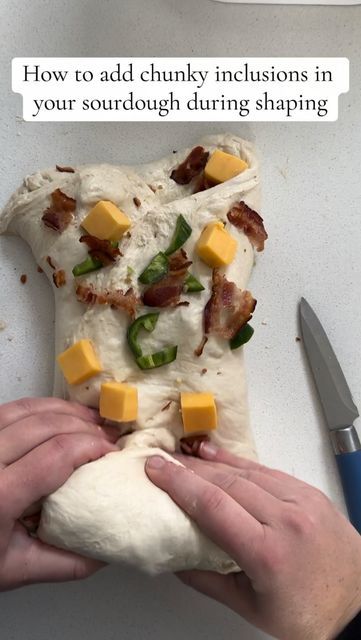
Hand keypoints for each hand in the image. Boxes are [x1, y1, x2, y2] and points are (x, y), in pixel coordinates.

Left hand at [0, 397, 117, 590]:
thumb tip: (107, 552)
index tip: (110, 451)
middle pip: (47, 426)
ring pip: (28, 410)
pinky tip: (58, 414)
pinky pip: (11, 409)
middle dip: (85, 426)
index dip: (90, 446)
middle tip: (107, 436)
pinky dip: (41, 407)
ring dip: (65, 410)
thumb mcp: (17, 568)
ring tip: (90, 420)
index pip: (56, 455)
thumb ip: (66, 562)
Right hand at [146, 444, 360, 639]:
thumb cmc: (309, 615)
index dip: (179, 483)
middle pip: (227, 483)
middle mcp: (287, 520)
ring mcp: (303, 503)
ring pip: (248, 471)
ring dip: (214, 463)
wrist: (359, 608)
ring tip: (187, 455)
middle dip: (190, 470)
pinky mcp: (312, 494)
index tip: (156, 470)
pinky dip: (242, 464)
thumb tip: (174, 559)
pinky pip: (270, 471)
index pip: (213, 505)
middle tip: (164, 460)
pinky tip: (223, 459)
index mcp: (267, 552)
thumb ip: (207, 581)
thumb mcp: (251, 608)